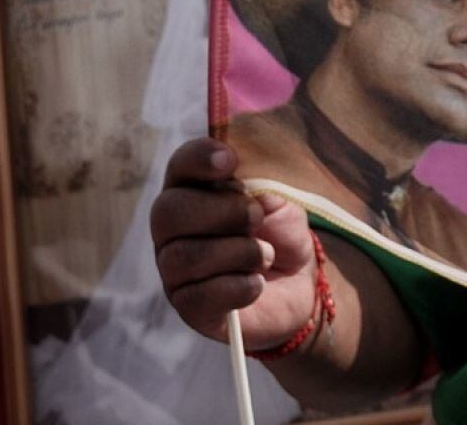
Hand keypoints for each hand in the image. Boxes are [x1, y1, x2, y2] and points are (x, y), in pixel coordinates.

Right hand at [151, 137, 320, 348]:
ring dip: (238, 252)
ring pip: (184, 256)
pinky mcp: (188, 307)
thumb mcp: (279, 201)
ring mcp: (175, 270)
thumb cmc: (280, 233)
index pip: (180, 165)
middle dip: (221, 211)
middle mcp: (173, 229)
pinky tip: (257, 283)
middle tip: (257, 217)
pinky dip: (239, 287)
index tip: (230, 161)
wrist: (298, 284)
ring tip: (266, 256)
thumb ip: (258, 185)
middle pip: (168, 211)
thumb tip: (240, 187)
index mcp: (194, 191)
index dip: (198, 158)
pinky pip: (200, 296)